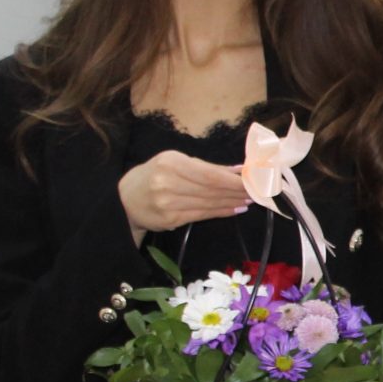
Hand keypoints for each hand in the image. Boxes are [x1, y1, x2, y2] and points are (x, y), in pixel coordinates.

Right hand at [119, 150, 247, 239]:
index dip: (235, 180)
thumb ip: (206, 166)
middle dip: (238, 191)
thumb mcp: (175, 162)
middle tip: (258, 191)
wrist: (124, 198)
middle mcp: (168, 183)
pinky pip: (203, 215)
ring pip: (210, 203)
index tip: (254, 180)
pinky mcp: (170, 219)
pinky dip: (222, 211)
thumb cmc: (155, 174)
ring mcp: (168, 203)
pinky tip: (235, 209)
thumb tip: (239, 170)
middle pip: (212, 189)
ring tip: (250, 199)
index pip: (211, 174)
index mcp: (171, 163)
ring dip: (233, 202)